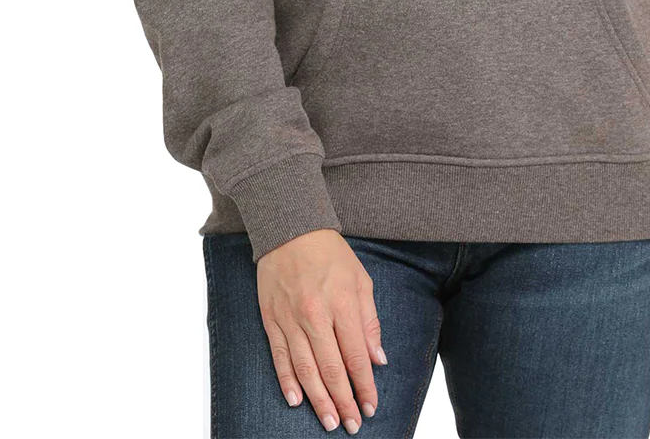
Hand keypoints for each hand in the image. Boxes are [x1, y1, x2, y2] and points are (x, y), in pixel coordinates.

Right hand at [257, 229, 385, 432]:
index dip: (365, 385)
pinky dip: (287, 381)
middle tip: (352, 424)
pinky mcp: (271, 319)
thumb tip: (377, 359)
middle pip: (331, 368)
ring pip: (305, 369)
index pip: (356, 355)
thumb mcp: (360, 279)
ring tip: (330, 421)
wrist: (290, 229)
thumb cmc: (330, 254)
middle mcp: (315, 315)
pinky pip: (279, 356)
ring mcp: (290, 319)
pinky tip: (296, 401)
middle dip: (344, 400)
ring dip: (319, 399)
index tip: (371, 406)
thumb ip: (369, 321)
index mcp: (341, 304)